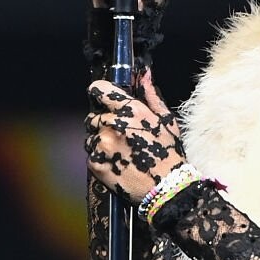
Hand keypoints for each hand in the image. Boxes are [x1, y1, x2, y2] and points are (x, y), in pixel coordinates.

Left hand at [85, 71, 184, 202]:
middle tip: (120, 136)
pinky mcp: (96, 162)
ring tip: (120, 152)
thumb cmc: (169, 153)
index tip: (99, 97)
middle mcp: (113, 124)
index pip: (99, 90)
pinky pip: (90, 155)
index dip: (98, 92)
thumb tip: (144, 74)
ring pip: (90, 137)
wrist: (166, 186)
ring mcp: (102, 144)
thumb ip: (150, 95)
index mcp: (130, 110)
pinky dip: (99, 159)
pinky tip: (116, 163)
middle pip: (92, 116)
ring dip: (100, 142)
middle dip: (103, 124)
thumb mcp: (165, 119)